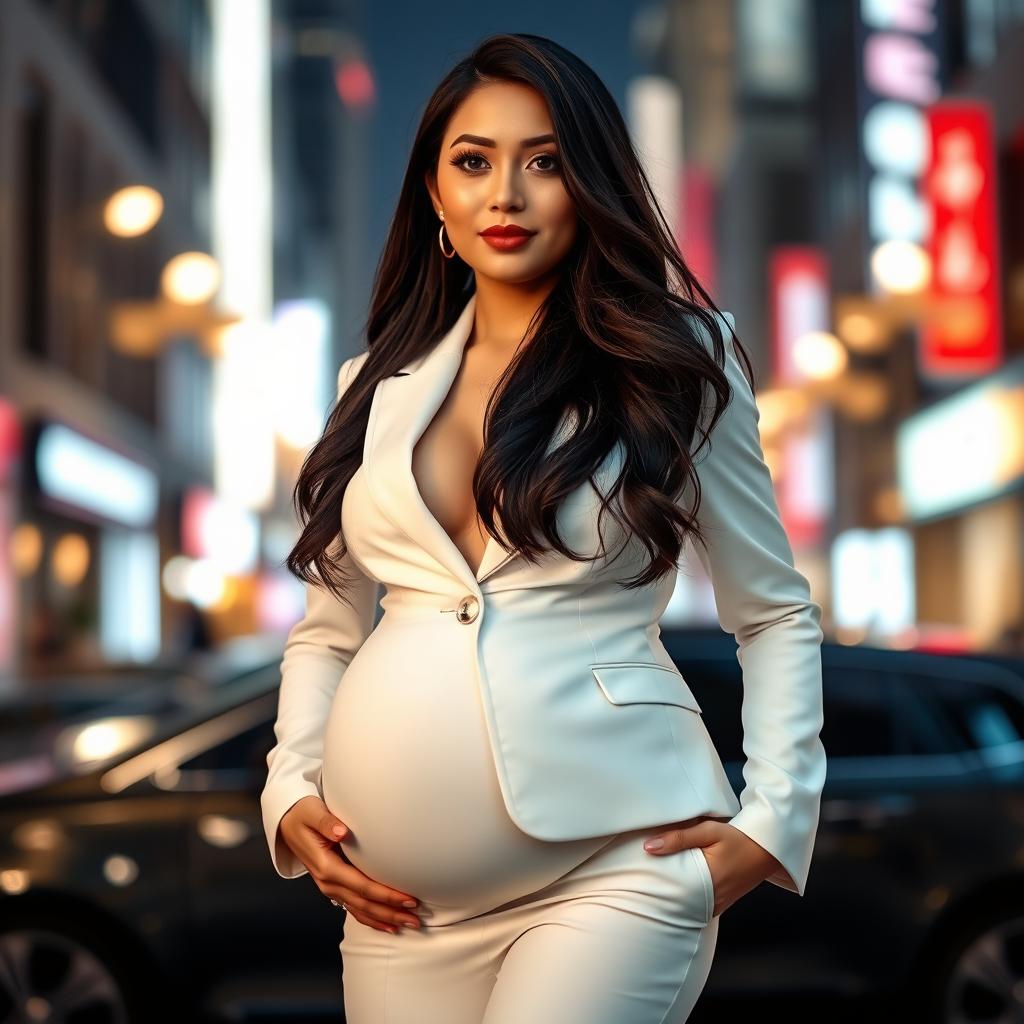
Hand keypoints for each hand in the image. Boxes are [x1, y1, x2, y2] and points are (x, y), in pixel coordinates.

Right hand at [279, 796, 422, 933]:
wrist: (288, 823)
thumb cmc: (303, 814)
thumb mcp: (312, 812)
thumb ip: (326, 822)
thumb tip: (341, 832)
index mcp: (326, 866)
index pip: (362, 886)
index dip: (386, 895)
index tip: (408, 899)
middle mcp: (328, 882)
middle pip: (364, 903)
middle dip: (391, 913)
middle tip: (416, 918)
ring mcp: (330, 886)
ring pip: (360, 909)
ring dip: (385, 919)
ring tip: (408, 924)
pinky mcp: (334, 886)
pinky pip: (354, 907)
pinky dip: (371, 918)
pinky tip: (387, 925)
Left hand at [641, 816, 780, 916]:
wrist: (768, 848)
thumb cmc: (738, 838)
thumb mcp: (709, 831)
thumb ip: (679, 838)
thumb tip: (648, 847)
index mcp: (708, 882)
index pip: (671, 893)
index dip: (652, 887)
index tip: (636, 879)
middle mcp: (712, 900)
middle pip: (676, 903)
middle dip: (658, 894)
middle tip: (638, 884)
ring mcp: (717, 905)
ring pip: (686, 906)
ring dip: (672, 896)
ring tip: (652, 885)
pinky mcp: (720, 904)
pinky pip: (697, 906)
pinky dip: (685, 898)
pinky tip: (674, 888)